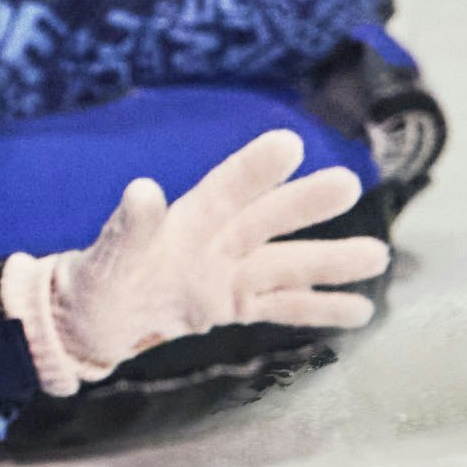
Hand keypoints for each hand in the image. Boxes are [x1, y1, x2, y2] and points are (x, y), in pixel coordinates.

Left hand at [9, 127, 386, 389]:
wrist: (88, 322)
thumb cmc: (91, 283)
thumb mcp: (103, 261)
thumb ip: (127, 229)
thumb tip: (143, 190)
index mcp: (185, 222)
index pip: (225, 190)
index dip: (254, 170)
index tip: (289, 144)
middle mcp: (215, 242)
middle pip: (267, 221)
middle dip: (305, 205)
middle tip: (349, 184)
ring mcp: (228, 274)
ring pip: (287, 265)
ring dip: (332, 262)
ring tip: (378, 257)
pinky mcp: (231, 306)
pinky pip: (283, 307)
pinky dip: (319, 309)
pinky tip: (361, 309)